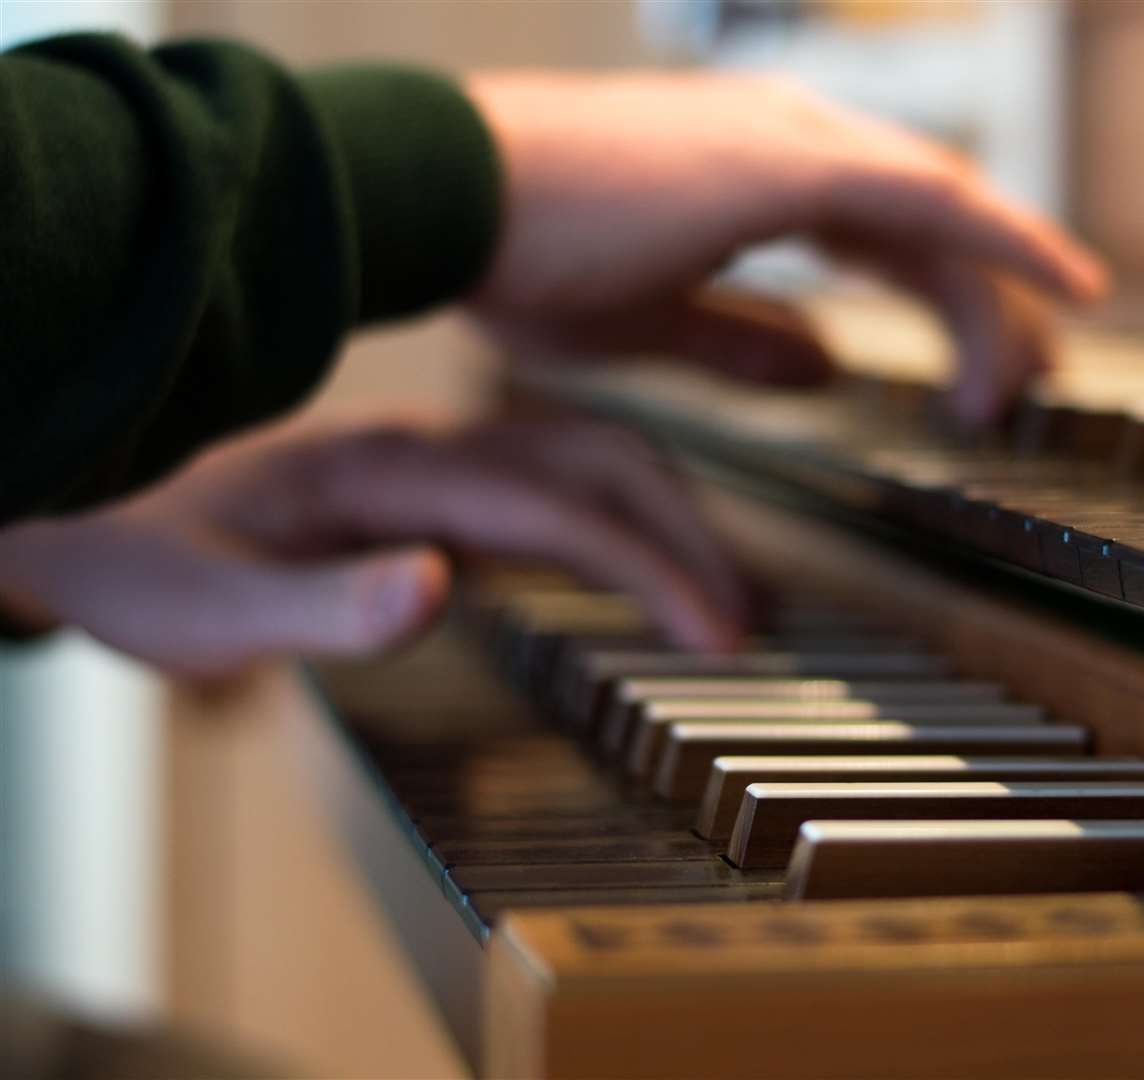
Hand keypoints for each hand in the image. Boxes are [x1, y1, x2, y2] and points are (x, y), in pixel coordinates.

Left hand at [0, 413, 745, 678]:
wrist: (89, 503)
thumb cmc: (139, 558)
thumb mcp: (206, 607)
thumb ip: (322, 606)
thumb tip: (437, 588)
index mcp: (387, 472)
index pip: (559, 507)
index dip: (651, 564)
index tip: (719, 629)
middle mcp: (425, 449)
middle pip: (599, 459)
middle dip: (687, 534)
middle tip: (749, 616)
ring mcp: (434, 458)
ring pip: (589, 457)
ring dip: (669, 515)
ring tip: (725, 588)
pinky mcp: (433, 480)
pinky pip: (558, 478)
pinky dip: (624, 513)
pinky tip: (642, 556)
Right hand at [463, 72, 1108, 423]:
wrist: (448, 202)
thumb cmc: (520, 257)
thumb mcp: (650, 322)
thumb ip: (742, 341)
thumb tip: (823, 367)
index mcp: (749, 175)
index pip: (882, 231)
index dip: (940, 291)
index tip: (975, 359)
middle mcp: (785, 139)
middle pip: (928, 221)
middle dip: (986, 300)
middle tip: (1026, 377)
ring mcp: (790, 139)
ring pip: (944, 213)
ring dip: (1001, 291)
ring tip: (1043, 369)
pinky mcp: (788, 161)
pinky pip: (935, 205)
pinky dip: (1009, 244)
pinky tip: (1067, 289)